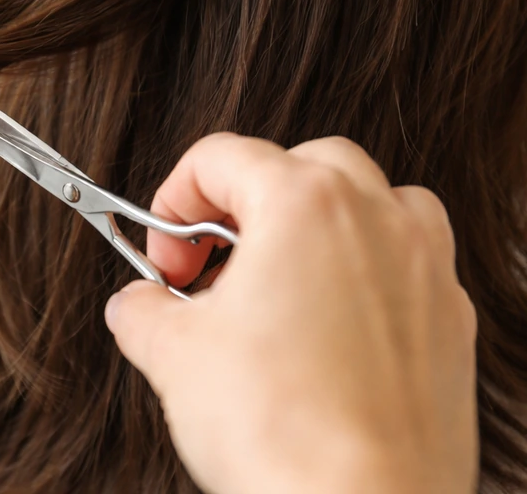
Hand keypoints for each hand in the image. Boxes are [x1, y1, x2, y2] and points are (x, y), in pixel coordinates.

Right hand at [105, 133, 477, 493]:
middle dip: (241, 203)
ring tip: (273, 278)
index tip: (164, 251)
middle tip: (208, 262)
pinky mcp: (450, 321)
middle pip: (298, 164)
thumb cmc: (284, 432)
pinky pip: (406, 260)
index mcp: (304, 204)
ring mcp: (425, 267)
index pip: (221, 156)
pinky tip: (325, 320)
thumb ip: (142, 308)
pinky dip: (362, 269)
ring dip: (314, 222)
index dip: (172, 200)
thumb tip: (138, 305)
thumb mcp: (172, 354)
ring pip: (369, 198)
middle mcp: (376, 218)